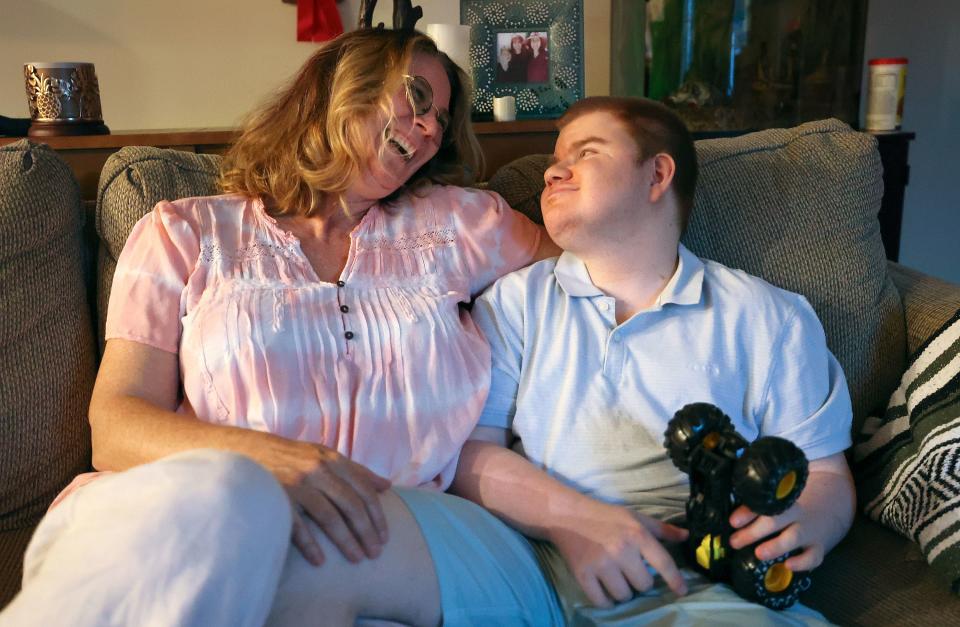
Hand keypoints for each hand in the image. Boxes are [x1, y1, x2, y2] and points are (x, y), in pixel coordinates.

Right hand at [271, 441, 391, 566]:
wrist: (246, 452)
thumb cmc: (293, 458)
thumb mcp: (325, 456)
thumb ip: (356, 470)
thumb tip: (387, 485)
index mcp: (332, 460)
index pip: (363, 489)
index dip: (377, 515)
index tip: (385, 536)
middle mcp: (317, 470)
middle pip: (351, 505)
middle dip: (366, 531)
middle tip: (375, 553)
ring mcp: (297, 484)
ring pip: (329, 517)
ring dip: (346, 541)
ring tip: (357, 559)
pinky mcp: (277, 498)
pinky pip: (297, 526)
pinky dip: (310, 545)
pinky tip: (320, 561)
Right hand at [549, 498, 688, 606]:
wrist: (568, 515)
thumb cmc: (606, 516)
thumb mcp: (635, 517)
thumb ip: (662, 529)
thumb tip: (687, 536)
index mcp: (637, 535)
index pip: (664, 563)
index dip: (676, 580)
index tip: (682, 591)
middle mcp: (621, 550)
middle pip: (644, 585)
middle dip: (640, 582)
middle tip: (631, 573)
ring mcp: (601, 564)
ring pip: (624, 596)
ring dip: (623, 592)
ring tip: (616, 580)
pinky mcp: (583, 574)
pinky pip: (602, 601)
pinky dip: (606, 601)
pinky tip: (605, 591)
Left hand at [728, 454, 855, 572]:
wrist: (833, 503)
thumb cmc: (793, 505)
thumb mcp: (778, 501)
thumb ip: (757, 506)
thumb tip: (732, 518)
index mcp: (783, 500)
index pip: (764, 505)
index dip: (747, 513)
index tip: (732, 521)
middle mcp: (796, 514)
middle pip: (775, 521)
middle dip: (753, 532)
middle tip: (735, 541)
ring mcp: (809, 531)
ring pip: (793, 538)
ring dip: (776, 546)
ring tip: (759, 553)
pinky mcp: (819, 547)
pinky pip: (813, 557)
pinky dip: (802, 563)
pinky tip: (788, 565)